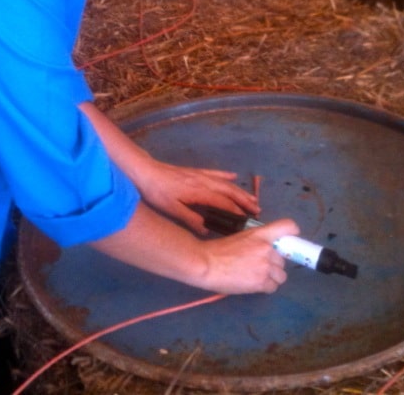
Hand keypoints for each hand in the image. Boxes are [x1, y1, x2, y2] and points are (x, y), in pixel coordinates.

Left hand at [78, 102, 258, 231]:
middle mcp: (204, 182)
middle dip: (245, 201)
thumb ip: (190, 219)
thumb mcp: (172, 210)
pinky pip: (215, 173)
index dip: (237, 212)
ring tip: (252, 198)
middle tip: (258, 211)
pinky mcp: (194, 172)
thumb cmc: (157, 193)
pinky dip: (226, 176)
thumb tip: (206, 230)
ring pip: (225, 183)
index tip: (248, 220)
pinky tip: (233, 177)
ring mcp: (200, 175)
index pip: (224, 203)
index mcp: (200, 193)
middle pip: (230, 192)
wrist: (145, 172)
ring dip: (240, 191)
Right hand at [196, 218, 299, 293]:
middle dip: (273, 264)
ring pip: (281, 275)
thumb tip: (266, 250)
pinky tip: (253, 284)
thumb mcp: (241, 237)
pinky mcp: (262, 282)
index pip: (288, 226)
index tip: (290, 242)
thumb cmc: (219, 250)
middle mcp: (268, 248)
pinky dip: (265, 287)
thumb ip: (257, 242)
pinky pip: (273, 287)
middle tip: (258, 266)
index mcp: (261, 234)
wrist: (207, 264)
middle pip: (283, 259)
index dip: (293, 234)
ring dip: (271, 277)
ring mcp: (266, 266)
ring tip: (255, 277)